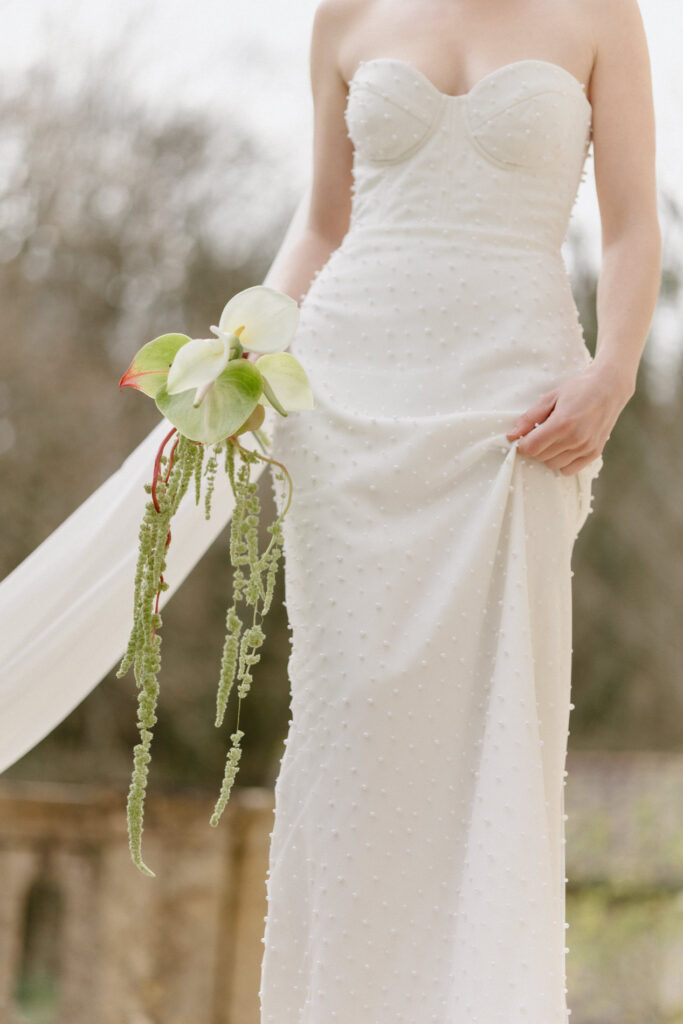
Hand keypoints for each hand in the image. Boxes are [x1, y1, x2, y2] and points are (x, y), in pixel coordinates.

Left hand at [505, 360, 634, 474]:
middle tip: (541, 433)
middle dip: (535, 448)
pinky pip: (568, 470)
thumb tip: (511, 436)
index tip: (525, 437)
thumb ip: (528, 418)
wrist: (609, 388)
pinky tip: (564, 447)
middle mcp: (575, 439)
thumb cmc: (577, 390)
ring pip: (553, 465)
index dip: (522, 444)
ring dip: (548, 455)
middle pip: (540, 457)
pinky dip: (562, 462)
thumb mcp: (549, 398)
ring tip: (555, 438)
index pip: (531, 448)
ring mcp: (586, 448)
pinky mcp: (594, 453)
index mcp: (562, 424)